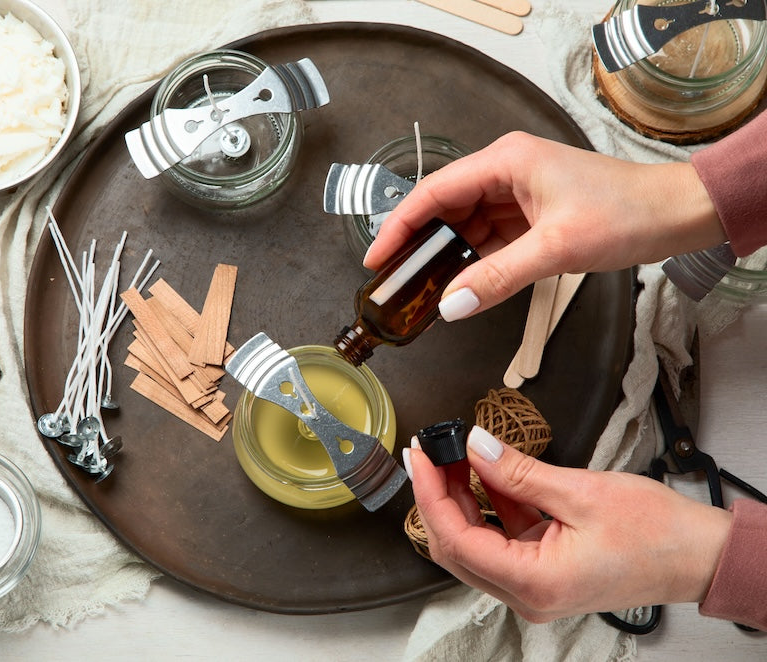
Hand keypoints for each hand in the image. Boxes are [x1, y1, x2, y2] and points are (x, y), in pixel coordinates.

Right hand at [364, 132, 725, 319]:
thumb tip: (451, 305)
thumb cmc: (627, 213)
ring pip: (464, 226)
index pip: (434, 192)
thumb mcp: (556, 249)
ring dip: (444, 256)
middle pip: (443, 208)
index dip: (399, 226)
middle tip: (392, 281)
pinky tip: (458, 283)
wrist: (676, 215)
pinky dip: (472, 261)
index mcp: (506, 161)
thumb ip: (498, 277)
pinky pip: (488, 238)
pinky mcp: (530, 215)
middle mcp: (506, 171)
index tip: (376, 258)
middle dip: (417, 245)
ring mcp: (517, 193)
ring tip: (418, 288)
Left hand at [404, 426, 732, 621]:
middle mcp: (527, 594)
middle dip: (439, 496)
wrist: (699, 556)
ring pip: (476, 543)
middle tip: (432, 452)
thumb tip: (476, 447)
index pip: (456, 539)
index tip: (419, 457)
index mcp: (533, 582)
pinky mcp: (543, 573)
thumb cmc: (657, 534)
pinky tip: (487, 472)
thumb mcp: (580, 491)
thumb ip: (518, 472)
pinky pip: (501, 540)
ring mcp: (534, 587)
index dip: (429, 494)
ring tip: (456, 456)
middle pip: (457, 546)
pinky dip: (490, 506)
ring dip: (463, 499)